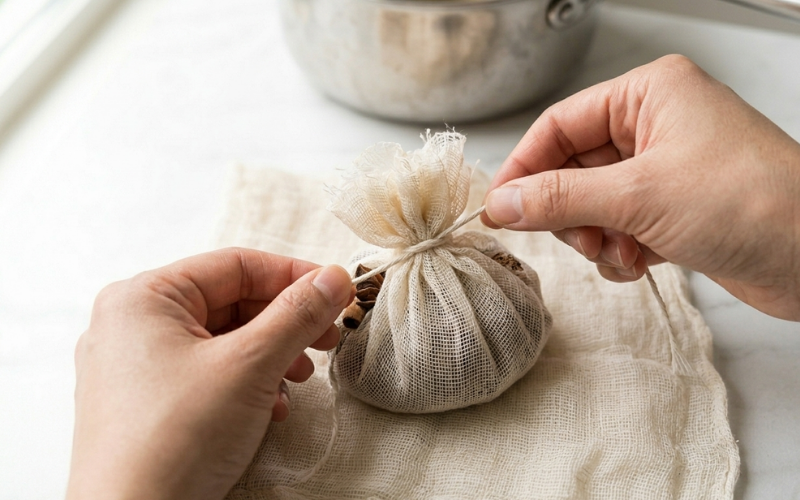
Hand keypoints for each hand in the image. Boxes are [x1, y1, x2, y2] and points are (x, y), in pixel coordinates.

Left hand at [66, 248, 353, 499]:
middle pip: (229, 302)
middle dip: (285, 322)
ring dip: (271, 355)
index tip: (335, 291)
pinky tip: (271, 407)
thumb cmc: (174, 441)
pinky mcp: (146, 402)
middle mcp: (132, 324)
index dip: (293, 276)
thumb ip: (297, 314)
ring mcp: (135, 366)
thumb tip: (334, 278)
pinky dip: (245, 383)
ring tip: (301, 378)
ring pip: (221, 340)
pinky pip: (206, 373)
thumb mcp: (249, 366)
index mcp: (143, 298)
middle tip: (328, 337)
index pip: (234, 265)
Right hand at [482, 55, 799, 320]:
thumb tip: (504, 203)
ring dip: (596, 236)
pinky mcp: (676, 208)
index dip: (525, 168)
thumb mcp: (639, 196)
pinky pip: (620, 225)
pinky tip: (641, 262)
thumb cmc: (754, 202)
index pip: (559, 124)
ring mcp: (667, 168)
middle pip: (573, 167)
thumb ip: (560, 199)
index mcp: (649, 95)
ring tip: (620, 251)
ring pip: (593, 202)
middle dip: (569, 211)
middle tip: (573, 237)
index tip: (499, 207)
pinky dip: (620, 250)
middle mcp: (656, 126)